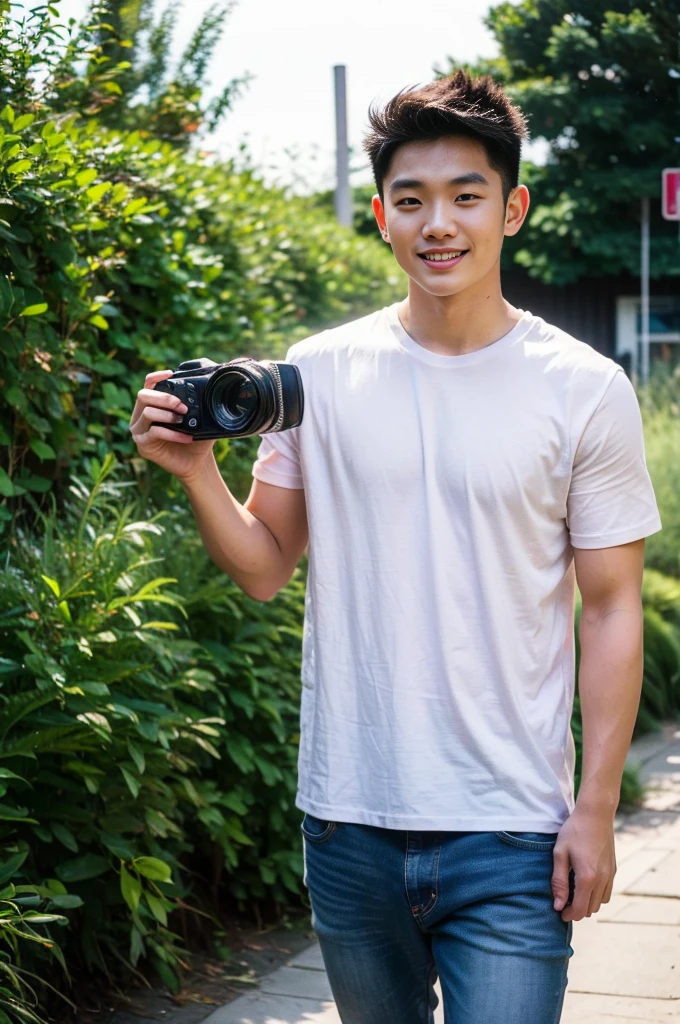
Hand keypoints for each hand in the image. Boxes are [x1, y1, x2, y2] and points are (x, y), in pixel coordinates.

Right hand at [129, 370, 215, 481]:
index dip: (156, 377)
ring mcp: (139, 431)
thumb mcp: (199, 417)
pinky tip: (187, 437)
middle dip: (165, 398)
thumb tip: (210, 383)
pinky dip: (173, 434)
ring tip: (184, 421)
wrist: (196, 463)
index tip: (171, 374)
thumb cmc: (196, 438)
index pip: (148, 385)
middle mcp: (140, 416)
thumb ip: (198, 401)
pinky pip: (155, 433)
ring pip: (147, 413)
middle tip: (183, 406)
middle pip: (143, 395)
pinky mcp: (143, 446)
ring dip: (168, 415)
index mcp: (151, 405)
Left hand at [552, 806, 615, 921]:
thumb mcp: (560, 853)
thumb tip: (558, 905)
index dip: (568, 915)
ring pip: (600, 903)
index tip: (559, 912)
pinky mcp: (614, 870)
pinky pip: (607, 892)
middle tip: (563, 902)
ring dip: (587, 904)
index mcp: (587, 877)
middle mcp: (602, 880)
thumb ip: (559, 881)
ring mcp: (610, 875)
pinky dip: (597, 896)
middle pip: (590, 909)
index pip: (579, 909)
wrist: (596, 815)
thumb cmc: (574, 832)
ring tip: (573, 894)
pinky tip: (586, 885)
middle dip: (577, 911)